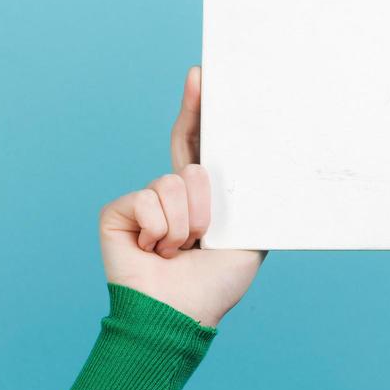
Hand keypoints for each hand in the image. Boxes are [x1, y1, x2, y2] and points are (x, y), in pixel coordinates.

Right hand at [97, 66, 266, 326]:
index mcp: (201, 197)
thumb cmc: (216, 283)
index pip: (198, 144)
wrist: (181, 313)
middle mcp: (169, 194)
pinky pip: (147, 199)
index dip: (198, 110)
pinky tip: (155, 252)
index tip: (202, 76)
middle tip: (204, 236)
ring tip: (180, 252)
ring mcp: (142, 202)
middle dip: (203, 201)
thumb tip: (272, 164)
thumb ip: (253, 199)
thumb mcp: (250, 236)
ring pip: (172, 184)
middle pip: (186, 157)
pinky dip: (160, 231)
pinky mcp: (117, 213)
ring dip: (185, 225)